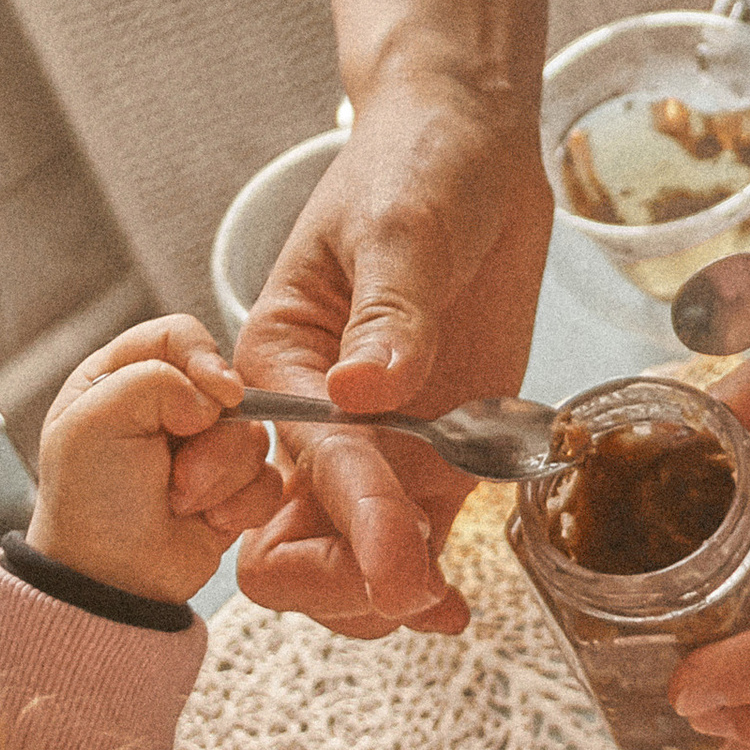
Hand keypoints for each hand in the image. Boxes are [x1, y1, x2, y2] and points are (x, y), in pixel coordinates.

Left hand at [29, 317, 281, 601]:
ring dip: (219, 477)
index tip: (215, 395)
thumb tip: (214, 396)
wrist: (109, 582)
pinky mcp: (232, 488)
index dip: (204, 359)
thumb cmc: (88, 504)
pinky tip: (204, 521)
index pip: (182, 335)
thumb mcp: (94, 421)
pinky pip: (268, 480)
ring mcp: (204, 448)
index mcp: (124, 375)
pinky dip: (239, 505)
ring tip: (179, 501)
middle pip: (229, 388)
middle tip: (174, 472)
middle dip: (210, 439)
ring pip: (254, 435)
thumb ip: (155, 380)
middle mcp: (168, 406)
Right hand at [231, 88, 551, 637]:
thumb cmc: (416, 163)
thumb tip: (363, 390)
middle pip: (293, 538)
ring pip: (347, 556)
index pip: (307, 461)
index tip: (401, 567)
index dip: (354, 521)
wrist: (471, 145)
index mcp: (278, 360)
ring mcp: (379, 441)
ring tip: (435, 604)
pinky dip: (425, 577)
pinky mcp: (435, 450)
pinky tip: (452, 603)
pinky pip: (414, 535)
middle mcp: (317, 415)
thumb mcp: (401, 223)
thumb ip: (391, 311)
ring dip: (379, 593)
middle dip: (342, 580)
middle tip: (408, 592)